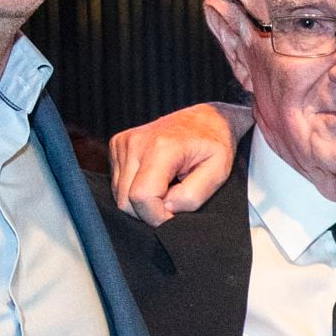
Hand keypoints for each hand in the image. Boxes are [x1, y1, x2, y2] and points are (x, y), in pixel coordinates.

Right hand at [108, 101, 244, 224]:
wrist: (206, 119)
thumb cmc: (215, 146)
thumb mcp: (217, 173)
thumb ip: (191, 197)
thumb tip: (165, 209)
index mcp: (161, 147)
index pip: (141, 197)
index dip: (157, 216)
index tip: (174, 215)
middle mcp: (136, 142)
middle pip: (125, 201)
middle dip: (149, 211)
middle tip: (174, 199)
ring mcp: (123, 142)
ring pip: (119, 195)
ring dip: (143, 200)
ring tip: (167, 185)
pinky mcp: (118, 144)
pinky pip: (118, 184)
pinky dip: (135, 189)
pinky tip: (156, 178)